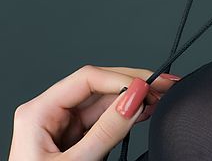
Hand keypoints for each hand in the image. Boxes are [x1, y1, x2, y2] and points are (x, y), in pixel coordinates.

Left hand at [8, 65, 181, 160]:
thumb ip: (105, 132)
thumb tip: (133, 98)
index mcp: (38, 112)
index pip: (87, 78)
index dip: (121, 79)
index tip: (148, 86)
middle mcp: (50, 114)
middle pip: (98, 87)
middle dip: (133, 85)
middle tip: (164, 85)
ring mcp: (62, 127)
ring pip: (104, 103)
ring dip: (134, 99)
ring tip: (160, 97)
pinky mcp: (73, 141)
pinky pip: (103, 121)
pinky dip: (126, 116)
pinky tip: (144, 111)